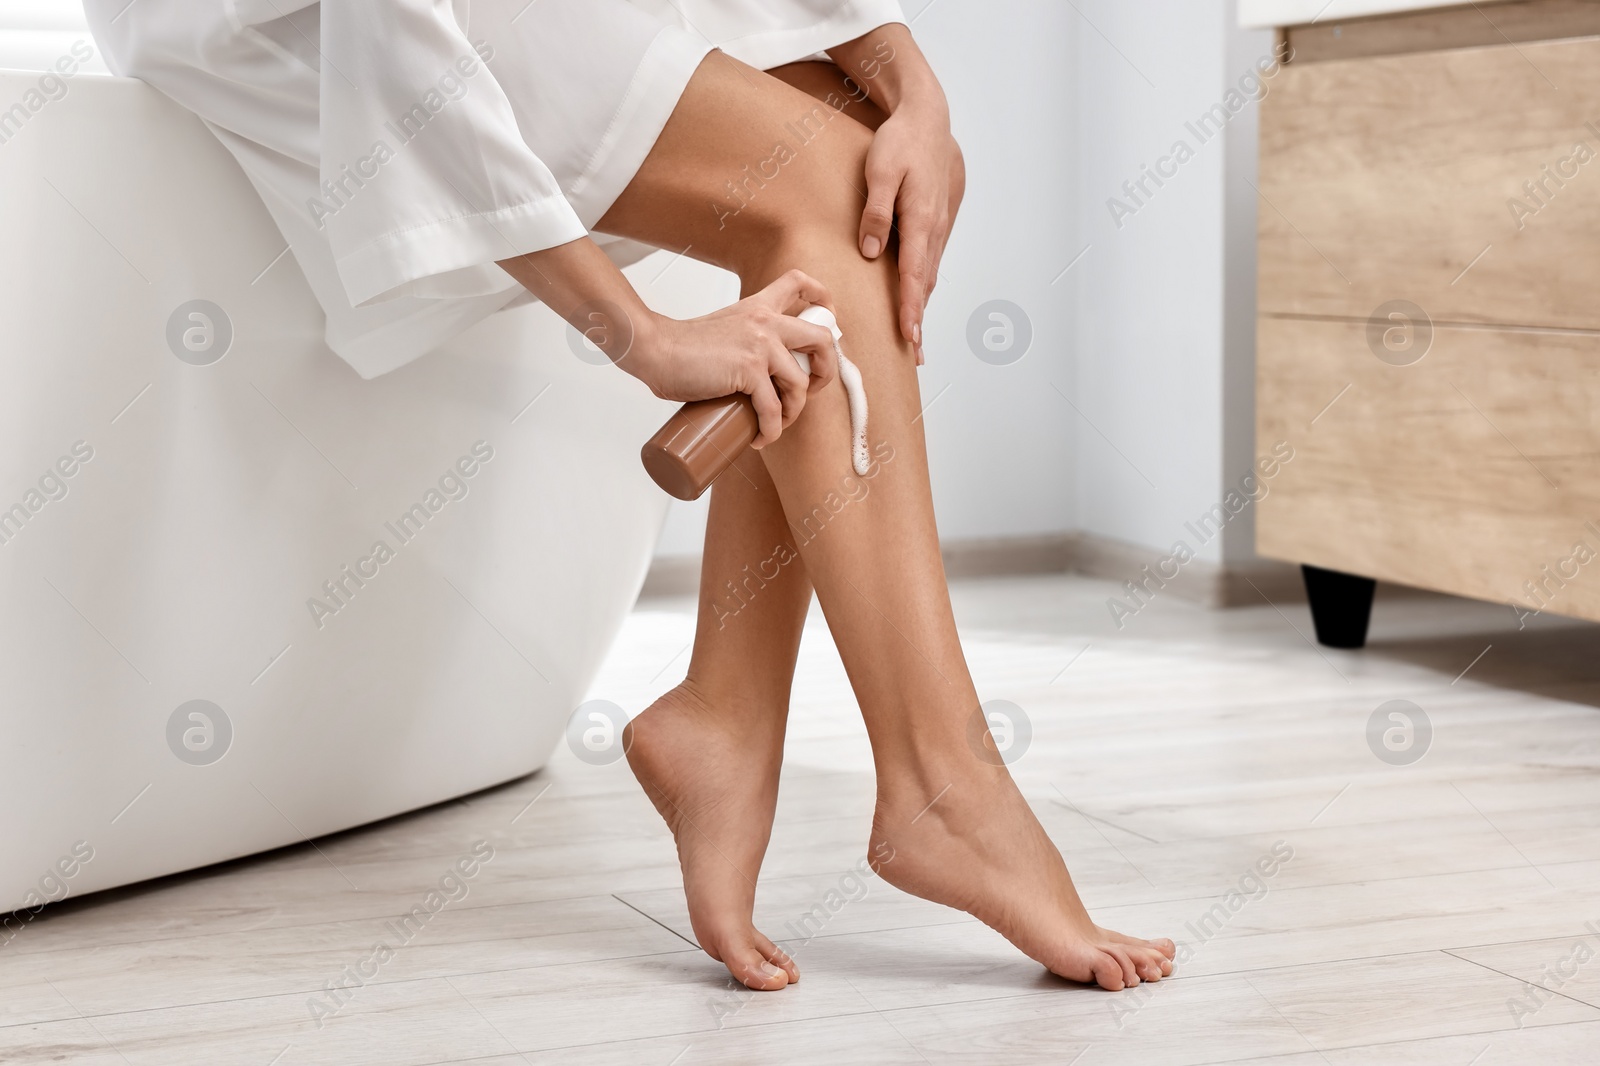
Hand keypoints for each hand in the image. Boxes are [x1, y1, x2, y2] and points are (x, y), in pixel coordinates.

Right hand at [630, 270, 839, 447]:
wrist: (656, 350)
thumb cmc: (681, 348)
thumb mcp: (723, 329)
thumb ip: (744, 338)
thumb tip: (758, 376)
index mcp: (758, 306)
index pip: (800, 283)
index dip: (823, 300)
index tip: (827, 322)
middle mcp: (766, 321)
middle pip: (822, 338)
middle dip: (826, 370)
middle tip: (810, 390)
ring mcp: (761, 345)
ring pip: (800, 383)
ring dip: (794, 412)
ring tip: (775, 424)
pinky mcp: (749, 370)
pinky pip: (774, 408)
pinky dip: (771, 430)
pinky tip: (761, 438)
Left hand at [857, 100, 964, 363]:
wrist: (929, 117)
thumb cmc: (902, 141)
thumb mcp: (881, 171)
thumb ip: (876, 212)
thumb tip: (873, 251)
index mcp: (921, 220)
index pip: (916, 274)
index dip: (912, 307)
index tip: (909, 336)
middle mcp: (934, 228)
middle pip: (927, 283)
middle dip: (920, 320)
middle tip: (916, 355)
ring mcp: (938, 225)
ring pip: (929, 273)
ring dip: (923, 305)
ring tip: (916, 338)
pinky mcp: (937, 221)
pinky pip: (929, 259)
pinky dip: (924, 283)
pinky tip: (917, 297)